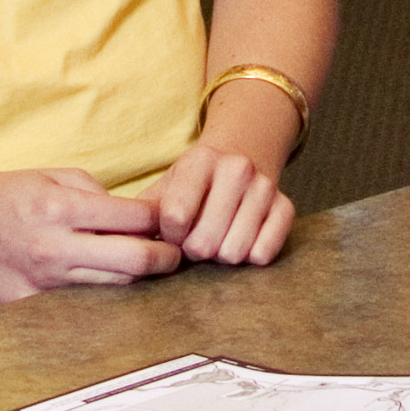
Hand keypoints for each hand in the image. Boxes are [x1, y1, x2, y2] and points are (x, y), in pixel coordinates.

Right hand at [0, 166, 181, 303]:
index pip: (134, 218)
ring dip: (137, 278)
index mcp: (61, 208)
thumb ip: (99, 193)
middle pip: (134, 261)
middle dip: (165, 258)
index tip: (170, 222)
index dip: (162, 220)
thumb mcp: (55, 175)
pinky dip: (101, 294)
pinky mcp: (31, 305)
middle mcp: (54, 247)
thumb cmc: (9, 195)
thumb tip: (141, 218)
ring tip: (145, 267)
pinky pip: (82, 304)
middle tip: (174, 255)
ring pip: (114, 287)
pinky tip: (107, 282)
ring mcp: (42, 281)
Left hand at [149, 141, 296, 267]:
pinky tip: (240, 241)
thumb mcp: (167, 185)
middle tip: (195, 240)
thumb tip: (123, 244)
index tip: (171, 232)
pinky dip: (249, 257)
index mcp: (201, 160)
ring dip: (220, 256)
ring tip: (216, 239)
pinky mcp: (286, 206)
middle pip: (204, 242)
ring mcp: (264, 187)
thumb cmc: (195, 182)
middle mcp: (237, 168)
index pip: (175, 217)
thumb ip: (143, 212)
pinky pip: (264, 253)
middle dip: (194, 250)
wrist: (243, 153)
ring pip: (233, 252)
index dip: (168, 236)